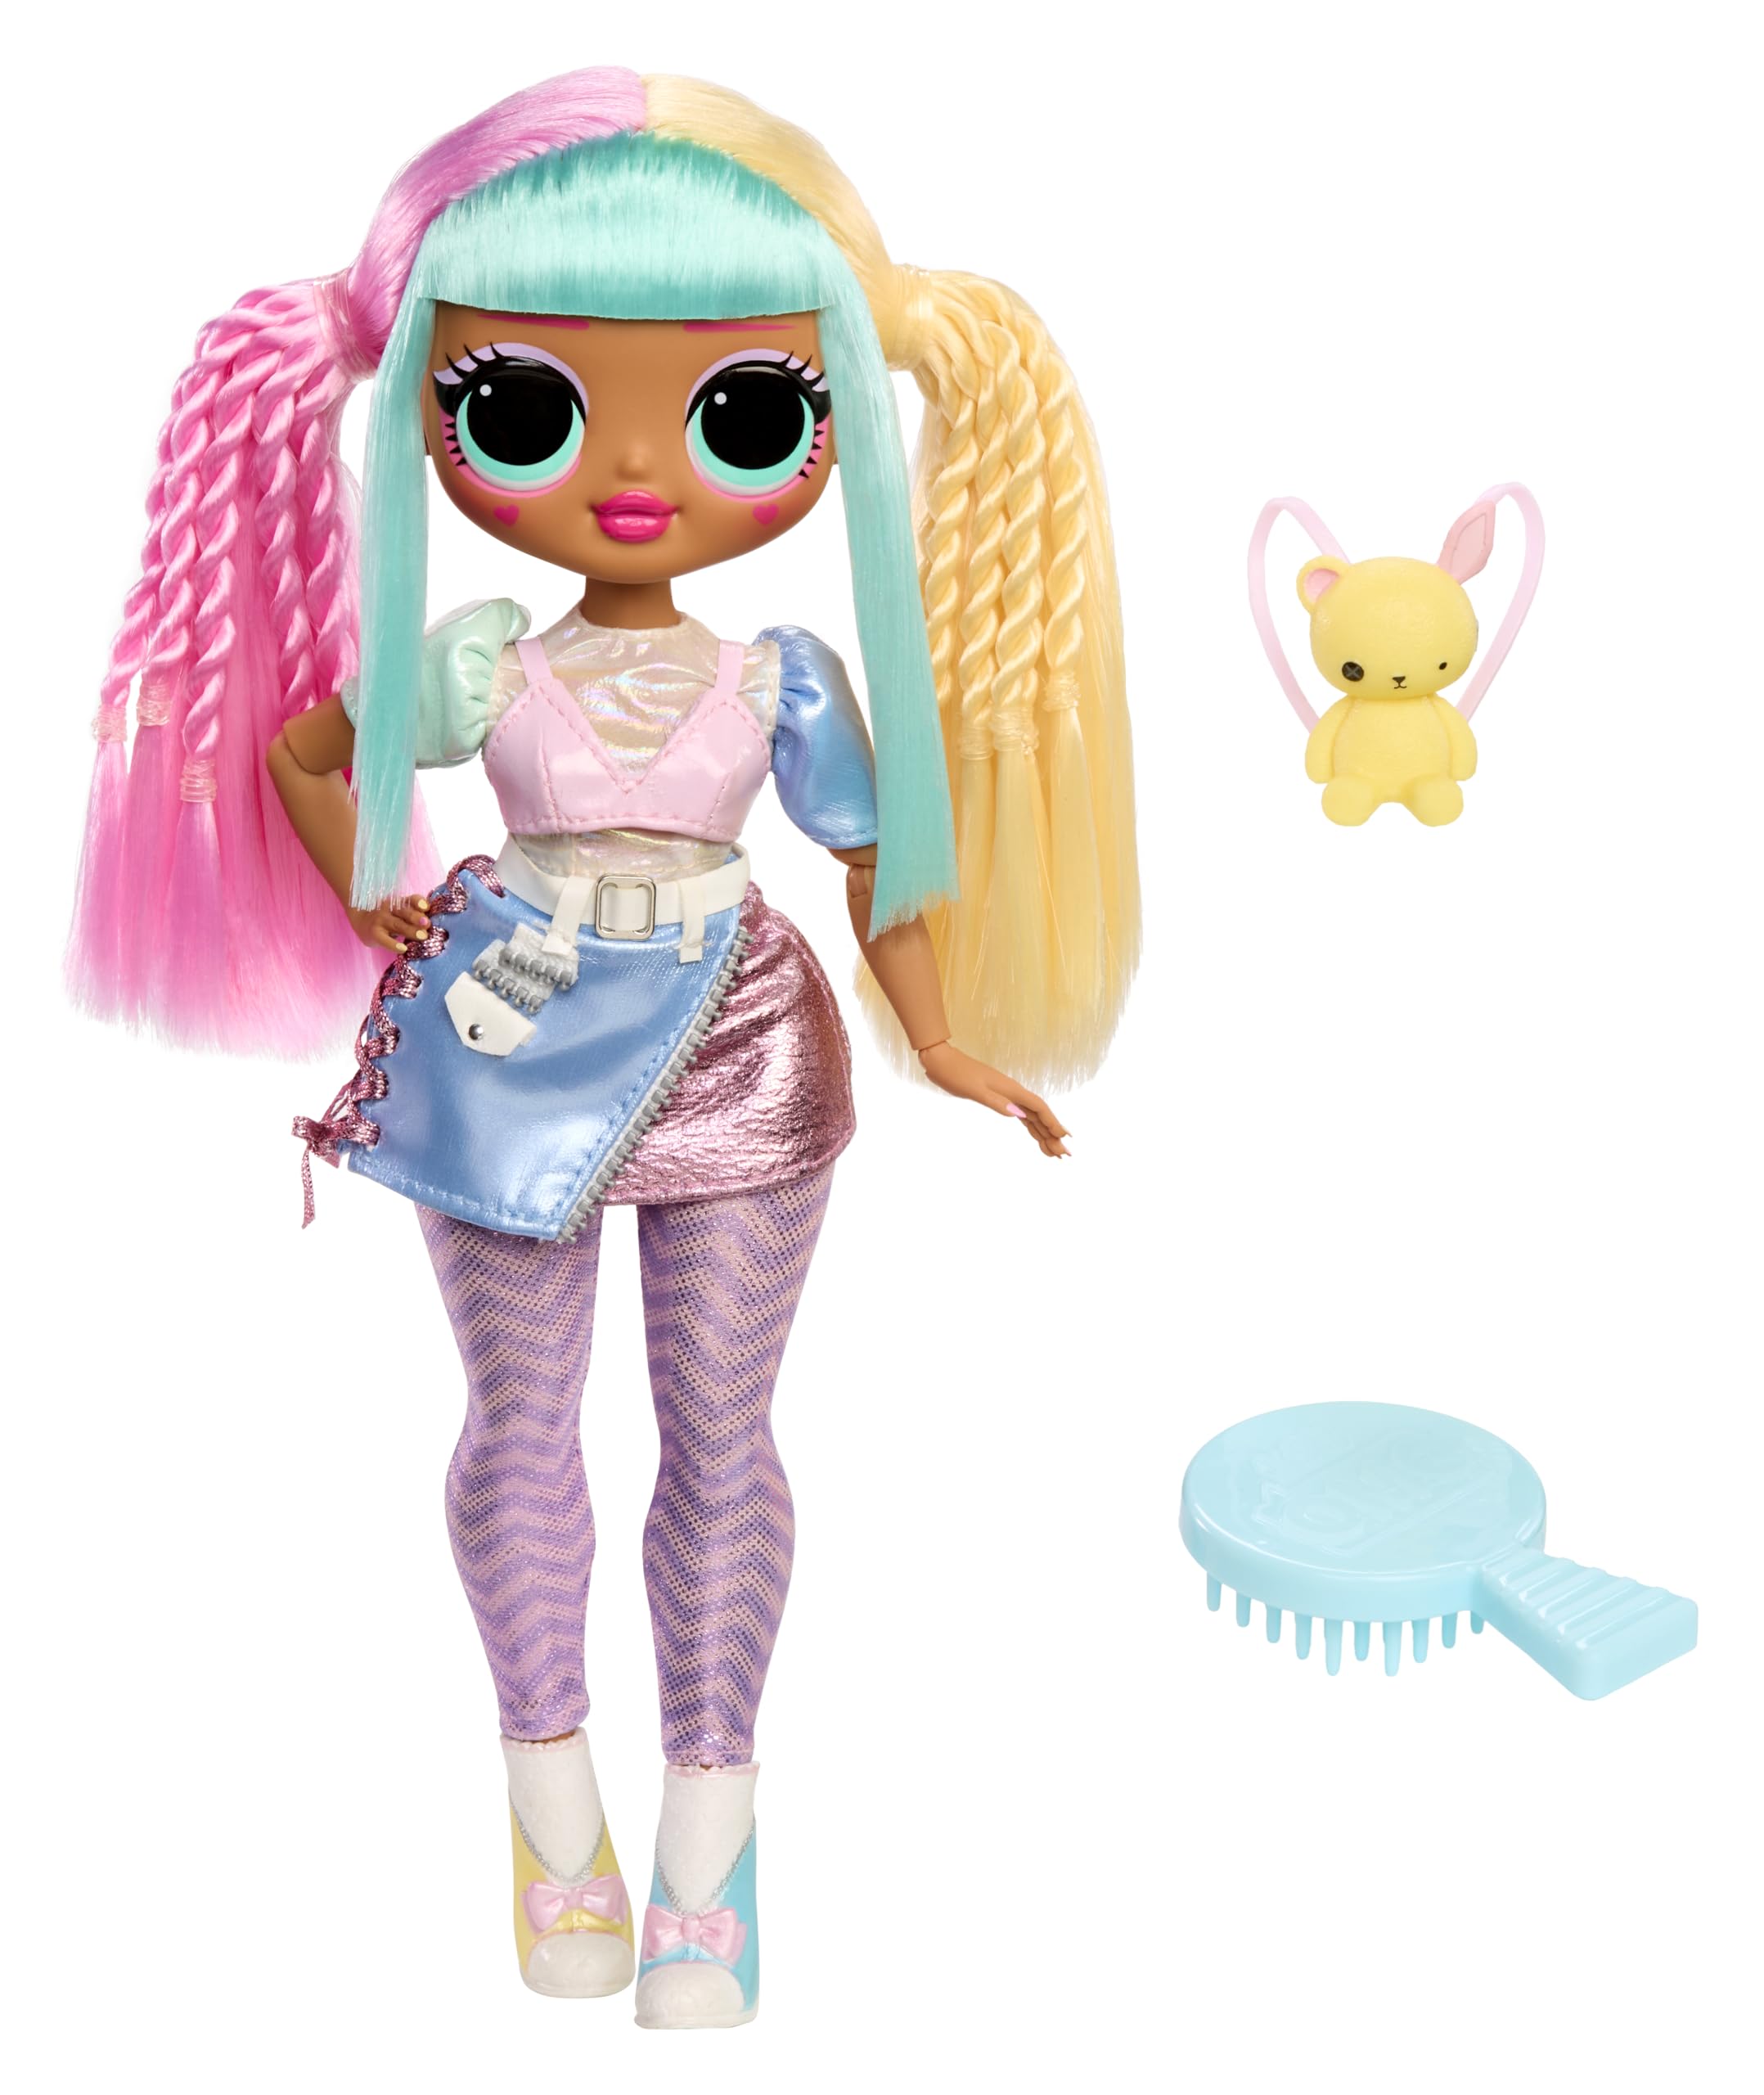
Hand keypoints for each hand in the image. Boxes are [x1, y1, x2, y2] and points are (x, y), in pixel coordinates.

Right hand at [347, 893, 431, 952]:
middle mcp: (390, 909)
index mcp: (399, 902)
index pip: (411, 899)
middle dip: (417, 918)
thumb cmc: (387, 916)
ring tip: (423, 937)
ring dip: (411, 930)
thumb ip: (413, 914)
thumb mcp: (398, 912)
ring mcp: (381, 920)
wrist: (359, 919)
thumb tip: (432, 925)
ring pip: (397, 924)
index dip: (418, 902)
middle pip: (405, 912)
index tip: (426, 908)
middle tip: (428, 925)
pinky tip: (403, 949)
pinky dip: (393, 944)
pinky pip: (384, 939)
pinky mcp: (374, 933)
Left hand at [916, 1041, 1070, 1158]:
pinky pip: (1021, 1116)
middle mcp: (1013, 1093)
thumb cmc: (956, 1074)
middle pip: (1039, 1116)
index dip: (1053, 1123)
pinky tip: (1037, 1136)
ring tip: (1054, 1153)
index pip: (1039, 1108)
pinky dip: (1031, 1127)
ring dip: (1044, 1134)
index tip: (1065, 1138)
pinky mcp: (999, 1099)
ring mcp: (1007, 1096)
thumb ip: (996, 1102)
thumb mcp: (974, 1090)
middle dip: (1053, 1135)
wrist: (942, 1061)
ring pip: (1032, 1118)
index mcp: (1010, 1090)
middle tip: (1064, 1155)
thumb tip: (1018, 1114)